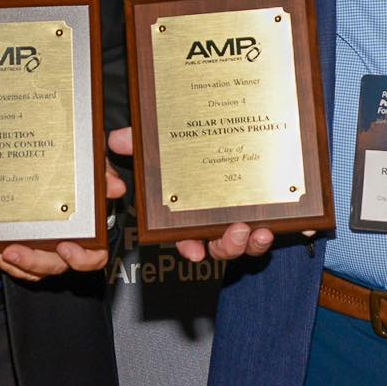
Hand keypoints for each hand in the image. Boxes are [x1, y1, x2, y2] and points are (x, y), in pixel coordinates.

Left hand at [0, 133, 132, 281]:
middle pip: (57, 265)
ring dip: (16, 263)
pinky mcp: (26, 249)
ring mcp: (47, 250)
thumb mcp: (91, 168)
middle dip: (35, 262)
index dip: (82, 258)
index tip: (65, 247)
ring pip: (35, 270)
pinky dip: (3, 259)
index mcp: (88, 232)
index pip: (94, 256)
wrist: (51, 167)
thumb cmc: (77, 175)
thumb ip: (103, 175)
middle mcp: (68, 245)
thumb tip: (116, 187)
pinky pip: (17, 264)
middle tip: (17, 251)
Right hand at [104, 127, 280, 263]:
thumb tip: (116, 139)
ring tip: (254, 230)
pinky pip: (269, 232)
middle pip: (220, 246)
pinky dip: (270, 234)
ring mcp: (246, 218)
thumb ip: (140, 142)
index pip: (186, 235)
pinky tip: (271, 226)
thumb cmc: (202, 144)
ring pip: (246, 245)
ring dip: (250, 244)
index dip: (188, 246)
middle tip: (235, 233)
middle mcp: (219, 218)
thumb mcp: (168, 142)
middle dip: (226, 246)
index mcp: (192, 209)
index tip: (194, 251)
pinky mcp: (271, 213)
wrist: (249, 134)